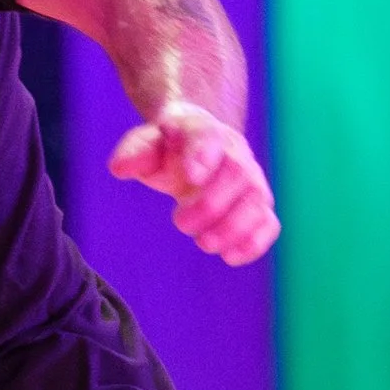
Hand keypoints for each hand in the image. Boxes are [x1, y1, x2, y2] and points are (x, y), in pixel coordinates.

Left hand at [108, 99, 279, 264]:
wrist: (200, 146)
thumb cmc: (171, 147)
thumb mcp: (148, 143)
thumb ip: (136, 153)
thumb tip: (119, 168)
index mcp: (204, 132)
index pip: (208, 137)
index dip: (203, 156)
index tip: (190, 177)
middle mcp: (235, 154)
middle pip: (238, 174)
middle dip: (211, 204)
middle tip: (181, 222)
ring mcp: (251, 181)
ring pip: (258, 202)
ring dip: (233, 228)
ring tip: (205, 243)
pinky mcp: (258, 207)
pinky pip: (269, 223)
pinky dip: (254, 243)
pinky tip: (230, 256)